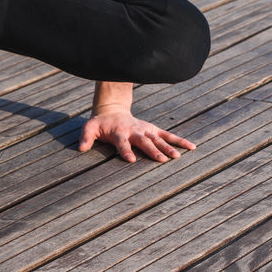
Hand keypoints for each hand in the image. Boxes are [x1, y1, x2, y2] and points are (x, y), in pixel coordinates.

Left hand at [78, 108, 193, 162]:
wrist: (113, 110)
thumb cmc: (100, 124)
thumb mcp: (89, 128)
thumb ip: (86, 137)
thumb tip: (80, 148)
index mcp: (119, 132)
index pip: (122, 143)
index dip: (126, 151)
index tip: (131, 160)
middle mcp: (135, 131)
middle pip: (145, 142)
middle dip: (153, 151)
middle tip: (162, 160)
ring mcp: (146, 130)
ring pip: (159, 139)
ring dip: (168, 147)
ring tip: (178, 157)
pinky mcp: (153, 129)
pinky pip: (168, 135)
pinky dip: (179, 140)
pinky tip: (191, 147)